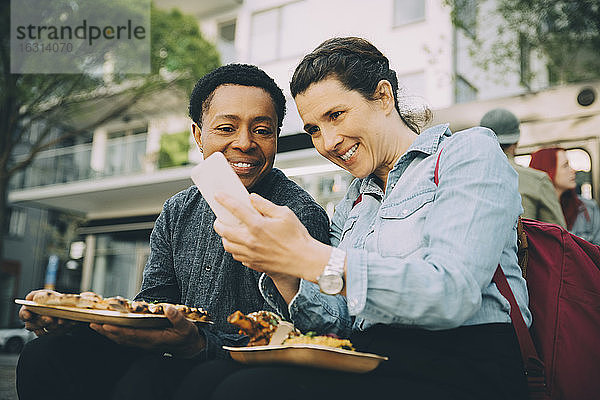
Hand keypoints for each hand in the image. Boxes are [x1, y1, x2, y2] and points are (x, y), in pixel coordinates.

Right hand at [19, 290, 78, 336]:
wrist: (67, 305)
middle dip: (41, 322)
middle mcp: (34, 322)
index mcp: (29, 311)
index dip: (25, 315)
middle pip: (33, 325)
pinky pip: (59, 332)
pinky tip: (69, 321)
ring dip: (54, 326)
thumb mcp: (46, 294)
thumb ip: (38, 295)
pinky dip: (64, 327)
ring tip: (61, 320)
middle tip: (48, 318)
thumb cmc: (52, 299)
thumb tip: (32, 299)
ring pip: (46, 331)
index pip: (23, 314)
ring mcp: (44, 329)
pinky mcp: (55, 332)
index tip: (29, 315)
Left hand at [90, 305, 205, 357]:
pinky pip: (125, 339)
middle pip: (122, 338)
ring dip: (108, 334)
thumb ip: (177, 318)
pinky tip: (108, 329)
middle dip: (107, 331)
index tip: (107, 324)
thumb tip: (168, 309)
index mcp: (155, 338)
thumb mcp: (186, 326)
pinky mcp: (142, 341)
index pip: (133, 335)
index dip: (119, 330)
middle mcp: (146, 342)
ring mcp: (143, 343)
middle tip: (94, 323)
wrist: (188, 347)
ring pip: (121, 340)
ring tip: (95, 325)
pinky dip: (114, 334)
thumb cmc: (187, 336)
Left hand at [213, 192, 330, 281]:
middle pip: (224, 230)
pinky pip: (237, 256)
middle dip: (218, 222)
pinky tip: (240, 244)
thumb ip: (265, 205)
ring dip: (225, 237)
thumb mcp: (284, 214)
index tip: (217, 195)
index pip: (235, 209)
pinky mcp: (254, 263)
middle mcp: (250, 240)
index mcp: (258, 225)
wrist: (304, 260)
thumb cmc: (297, 236)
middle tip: (219, 218)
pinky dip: (235, 249)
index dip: (224, 200)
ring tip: (229, 231)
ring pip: (228, 246)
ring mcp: (250, 254)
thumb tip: (252, 198)